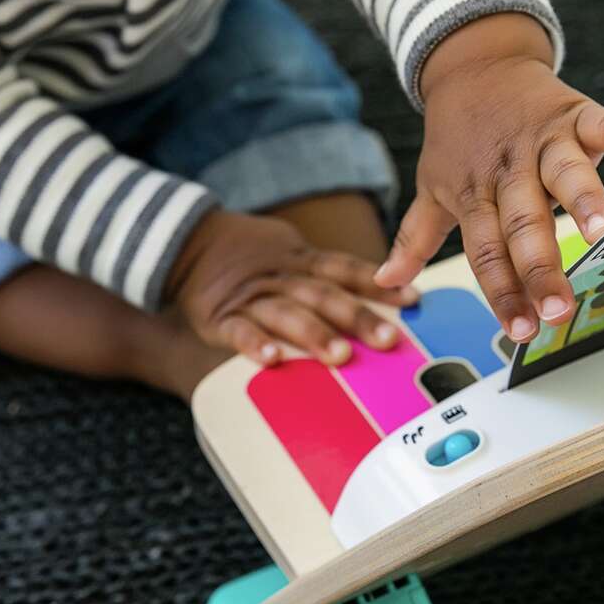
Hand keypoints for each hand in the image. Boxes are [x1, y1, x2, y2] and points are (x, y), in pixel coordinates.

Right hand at [165, 209, 418, 365]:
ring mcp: (252, 297)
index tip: (413, 299)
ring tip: (340, 355)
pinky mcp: (220, 317)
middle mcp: (283, 277)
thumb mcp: (292, 252)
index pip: (347, 269)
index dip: (380, 284)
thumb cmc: (253, 256)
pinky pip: (238, 331)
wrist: (189, 243)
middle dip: (357, 317)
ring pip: (287, 314)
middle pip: (324, 295)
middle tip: (387, 339)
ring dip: (315, 334)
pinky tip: (274, 360)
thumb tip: (386, 288)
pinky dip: (255, 344)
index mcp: (303, 261)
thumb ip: (329, 273)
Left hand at [374, 14, 603, 341]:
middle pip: (525, 224)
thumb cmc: (457, 138)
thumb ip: (415, 238)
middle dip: (542, 268)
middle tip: (561, 309)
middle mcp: (509, 171)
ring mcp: (543, 139)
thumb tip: (386, 283)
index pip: (487, 252)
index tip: (522, 331)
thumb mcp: (432, 185)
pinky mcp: (575, 113)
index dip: (503, 292)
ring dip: (584, 200)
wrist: (473, 64)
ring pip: (565, 173)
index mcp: (475, 194)